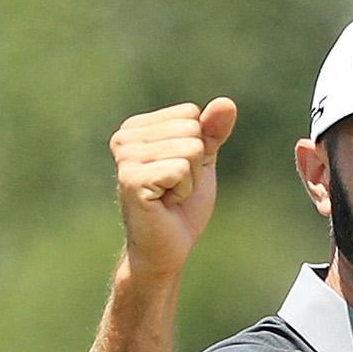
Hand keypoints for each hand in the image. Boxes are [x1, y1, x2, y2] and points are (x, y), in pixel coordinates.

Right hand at [110, 98, 237, 277]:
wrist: (168, 248)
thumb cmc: (182, 206)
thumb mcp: (204, 162)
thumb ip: (213, 131)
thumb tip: (227, 103)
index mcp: (137, 128)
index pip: (191, 115)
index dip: (198, 148)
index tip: (179, 173)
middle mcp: (125, 138)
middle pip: (191, 131)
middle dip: (195, 165)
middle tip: (175, 188)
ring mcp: (125, 158)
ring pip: (189, 150)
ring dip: (189, 180)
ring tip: (169, 196)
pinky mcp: (132, 179)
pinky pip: (181, 169)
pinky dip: (183, 190)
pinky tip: (165, 203)